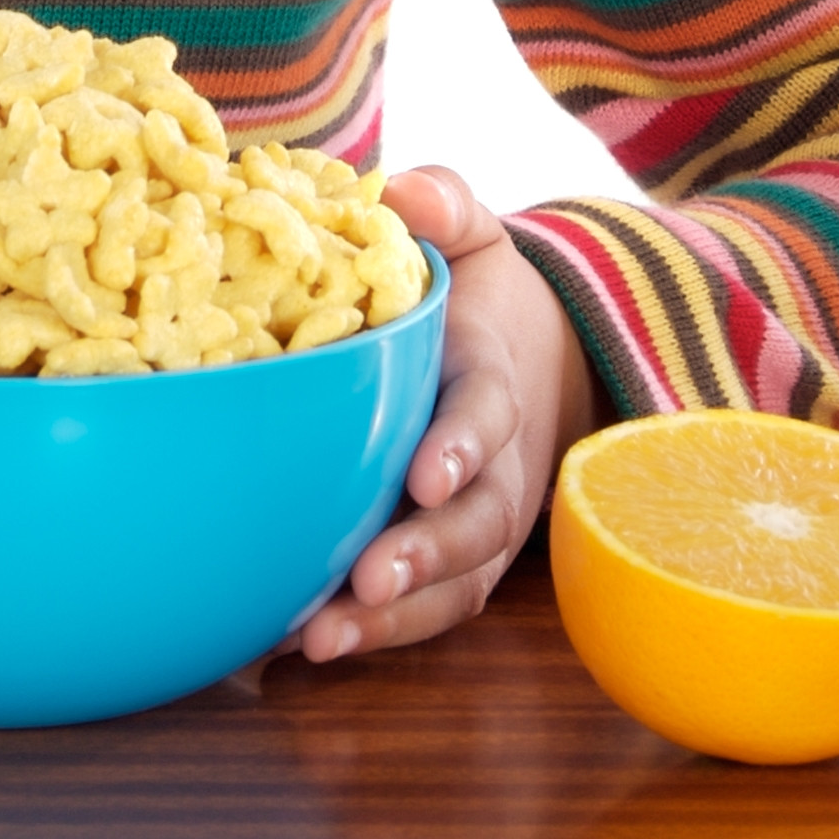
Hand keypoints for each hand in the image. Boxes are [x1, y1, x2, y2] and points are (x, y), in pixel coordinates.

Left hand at [296, 164, 604, 663]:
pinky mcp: (455, 563)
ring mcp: (479, 521)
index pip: (486, 412)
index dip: (461, 444)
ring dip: (395, 618)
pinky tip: (300, 651)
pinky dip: (378, 635)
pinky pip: (428, 610)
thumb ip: (446, 205)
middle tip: (368, 581)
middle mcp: (495, 463)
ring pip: (455, 583)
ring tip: (322, 641)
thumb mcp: (474, 237)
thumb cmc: (480, 296)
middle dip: (426, 555)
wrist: (538, 361)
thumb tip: (401, 187)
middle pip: (477, 521)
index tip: (425, 473)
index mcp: (491, 377)